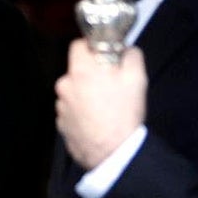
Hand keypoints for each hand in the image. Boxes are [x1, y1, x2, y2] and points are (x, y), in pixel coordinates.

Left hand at [55, 39, 146, 170]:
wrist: (113, 152)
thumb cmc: (124, 113)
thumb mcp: (137, 77)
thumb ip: (131, 55)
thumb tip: (126, 50)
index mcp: (80, 71)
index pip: (77, 46)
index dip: (90, 47)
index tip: (102, 54)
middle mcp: (64, 87)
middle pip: (76, 71)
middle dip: (90, 74)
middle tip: (109, 83)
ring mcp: (60, 107)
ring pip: (72, 92)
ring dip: (84, 94)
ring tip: (104, 106)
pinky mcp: (61, 125)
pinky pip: (71, 111)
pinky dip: (80, 111)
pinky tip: (96, 120)